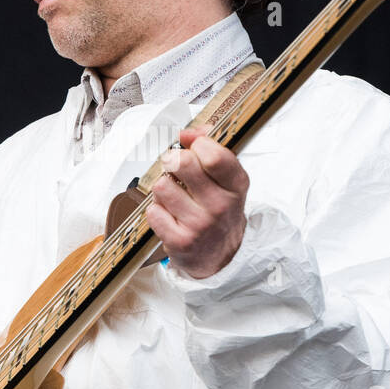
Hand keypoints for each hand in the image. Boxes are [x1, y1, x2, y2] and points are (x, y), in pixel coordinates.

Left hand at [145, 125, 248, 279]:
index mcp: (236, 185)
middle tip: (175, 167)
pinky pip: (153, 210)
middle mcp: (221, 205)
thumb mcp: (227, 178)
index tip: (191, 145)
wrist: (221, 255)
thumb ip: (212, 147)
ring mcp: (200, 225)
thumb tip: (188, 133)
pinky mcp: (179, 241)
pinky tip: (170, 214)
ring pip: (162, 185)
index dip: (196, 143)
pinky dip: (157, 210)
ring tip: (174, 195)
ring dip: (163, 187)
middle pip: (182, 163)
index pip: (214, 154)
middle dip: (173, 160)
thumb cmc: (219, 209)